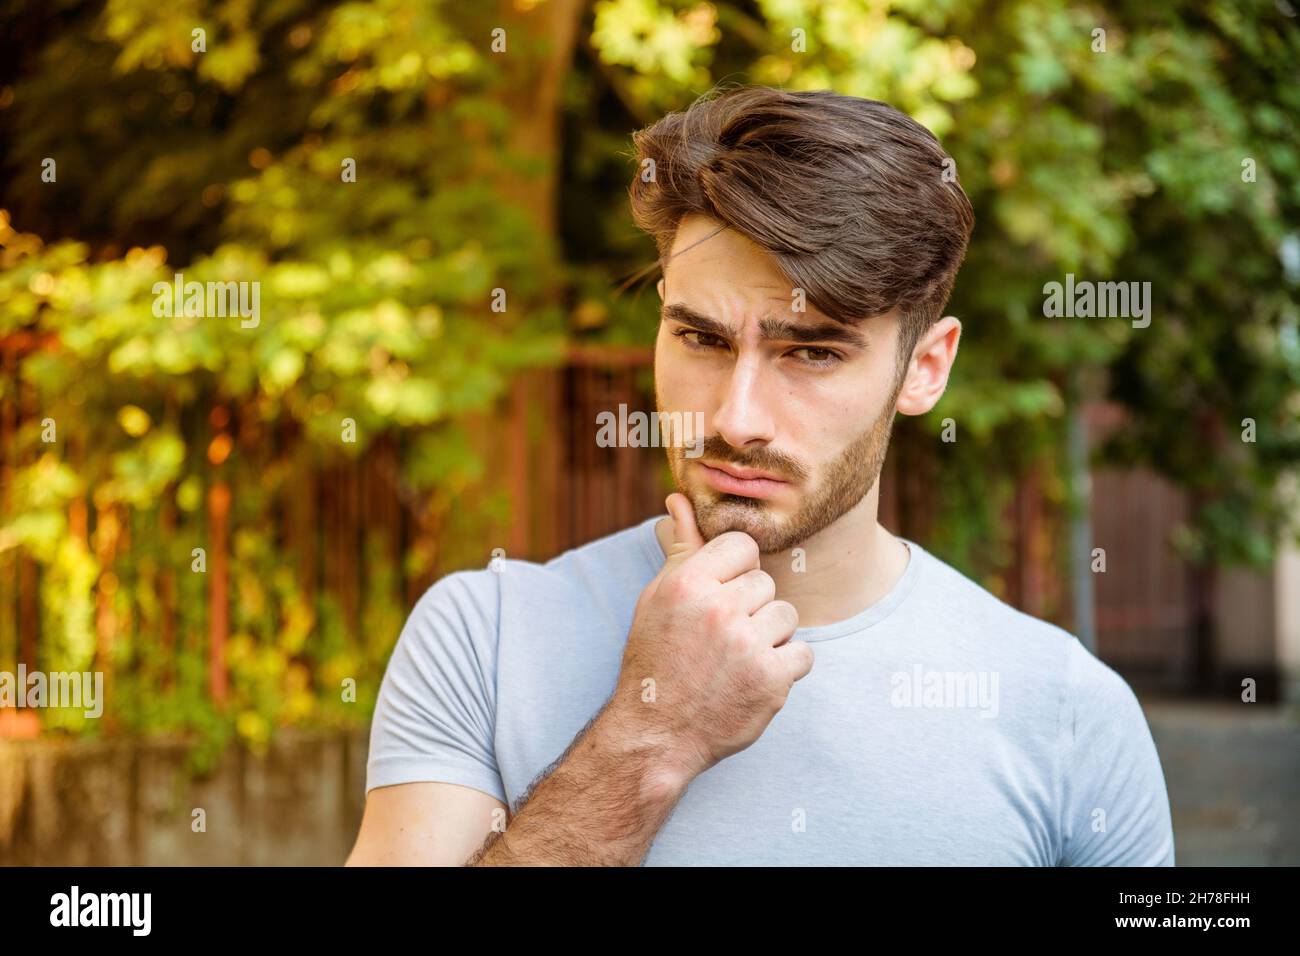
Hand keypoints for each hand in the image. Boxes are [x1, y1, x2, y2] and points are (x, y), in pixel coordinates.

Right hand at [609, 493, 814, 780]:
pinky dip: (785, 668)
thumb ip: (680, 549)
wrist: (657, 734)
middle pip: (766, 583)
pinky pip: (802, 653)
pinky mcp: (771, 680)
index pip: (742, 546)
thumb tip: (678, 499)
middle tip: (721, 638)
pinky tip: (754, 678)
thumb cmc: (657, 659)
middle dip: (750, 608)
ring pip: (787, 615)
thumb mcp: (658, 599)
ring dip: (770, 637)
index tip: (721, 596)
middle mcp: (718, 609)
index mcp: (688, 583)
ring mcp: (747, 645)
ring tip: (737, 659)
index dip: (736, 571)